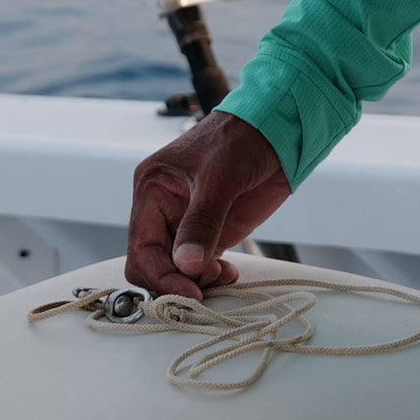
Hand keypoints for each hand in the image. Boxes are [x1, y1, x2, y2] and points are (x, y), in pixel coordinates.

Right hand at [126, 110, 291, 299]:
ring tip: (222, 275)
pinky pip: (199, 266)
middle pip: (153, 264)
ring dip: (196, 281)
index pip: (141, 247)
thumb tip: (186, 264)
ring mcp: (186, 222)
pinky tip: (228, 274)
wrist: (278, 129)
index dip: (160, 275)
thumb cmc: (243, 137)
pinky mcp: (210, 231)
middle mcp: (163, 208)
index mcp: (152, 188)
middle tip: (202, 290)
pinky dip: (210, 276)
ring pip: (175, 270)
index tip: (187, 290)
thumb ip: (202, 221)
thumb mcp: (220, 177)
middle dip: (175, 281)